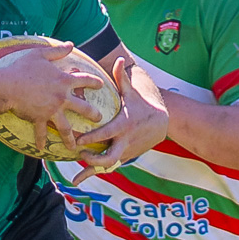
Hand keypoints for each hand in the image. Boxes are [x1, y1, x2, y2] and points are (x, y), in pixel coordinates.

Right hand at [0, 43, 104, 156]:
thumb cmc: (22, 68)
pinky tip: (42, 149)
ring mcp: (51, 110)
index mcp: (64, 81)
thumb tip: (71, 44)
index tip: (101, 84)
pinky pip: (41, 132)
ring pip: (66, 127)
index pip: (85, 80)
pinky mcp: (39, 118)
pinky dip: (41, 141)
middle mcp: (62, 97)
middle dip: (94, 114)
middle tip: (99, 119)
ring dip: (72, 138)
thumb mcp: (40, 54)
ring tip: (77, 146)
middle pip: (84, 108)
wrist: (7, 86)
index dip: (95, 82)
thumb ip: (58, 50)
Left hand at [66, 56, 167, 182]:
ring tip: (76, 170)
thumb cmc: (141, 105)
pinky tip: (76, 181)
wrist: (162, 123)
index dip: (91, 138)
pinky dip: (91, 175)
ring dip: (91, 169)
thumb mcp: (132, 93)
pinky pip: (106, 170)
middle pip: (109, 157)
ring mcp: (124, 152)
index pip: (106, 134)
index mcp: (124, 125)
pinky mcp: (123, 158)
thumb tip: (119, 58)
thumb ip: (122, 78)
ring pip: (108, 167)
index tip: (77, 138)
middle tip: (77, 152)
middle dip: (92, 157)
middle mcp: (124, 141)